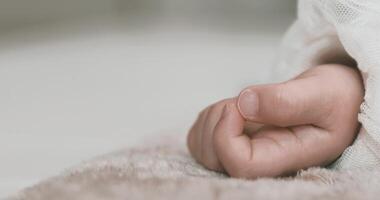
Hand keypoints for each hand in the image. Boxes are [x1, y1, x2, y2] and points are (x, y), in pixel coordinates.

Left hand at [187, 64, 363, 177]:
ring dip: (212, 117)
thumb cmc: (334, 99)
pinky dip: (207, 119)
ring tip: (241, 106)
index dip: (226, 136)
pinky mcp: (233, 145)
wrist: (333, 101)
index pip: (240, 166)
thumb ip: (286, 101)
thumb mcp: (322, 93)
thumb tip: (244, 102)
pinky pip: (200, 139)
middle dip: (217, 120)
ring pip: (202, 148)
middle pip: (215, 157)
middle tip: (241, 101)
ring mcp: (244, 156)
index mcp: (286, 158)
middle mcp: (262, 164)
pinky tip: (230, 111)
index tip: (237, 105)